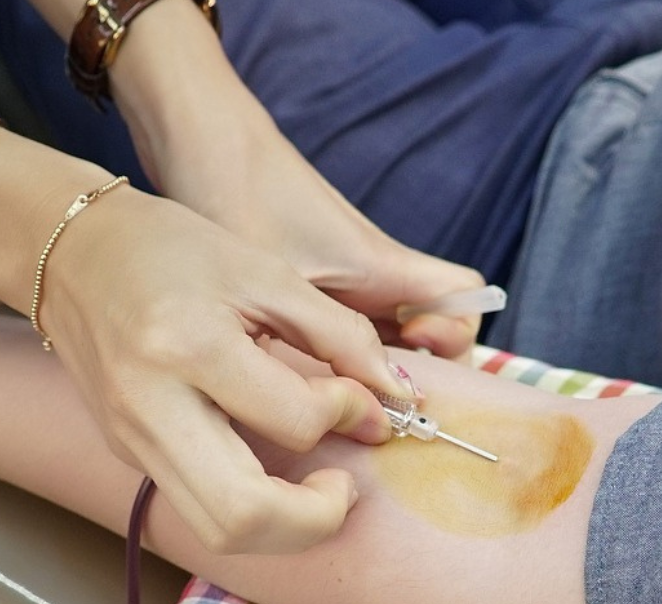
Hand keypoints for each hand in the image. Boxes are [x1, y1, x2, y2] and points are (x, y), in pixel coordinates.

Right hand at [39, 186, 402, 553]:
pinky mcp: (128, 454)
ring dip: (284, 529)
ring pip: (217, 533)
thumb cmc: (172, 250)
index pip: (291, 421)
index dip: (347, 414)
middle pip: (244, 516)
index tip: (363, 397)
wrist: (73, 253)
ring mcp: (132, 441)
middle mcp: (152, 407)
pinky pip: (198, 505)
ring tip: (318, 490)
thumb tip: (394, 399)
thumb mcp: (266, 272)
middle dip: (317, 520)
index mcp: (188, 347)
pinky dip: (251, 506)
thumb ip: (341, 335)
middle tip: (346, 487)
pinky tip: (273, 468)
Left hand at [105, 2, 485, 359]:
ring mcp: (342, 280)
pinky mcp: (307, 284)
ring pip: (386, 336)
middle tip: (367, 396)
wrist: (197, 139)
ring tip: (330, 397)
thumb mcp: (272, 276)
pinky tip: (292, 380)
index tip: (411, 352)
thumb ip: (312, 338)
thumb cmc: (235, 193)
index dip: (455, 334)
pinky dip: (333, 360)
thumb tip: (341, 406)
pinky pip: (343, 331)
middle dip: (415, 370)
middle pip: (431, 330)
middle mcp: (372, 274)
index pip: (465, 298)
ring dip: (368, 371)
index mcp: (380, 264)